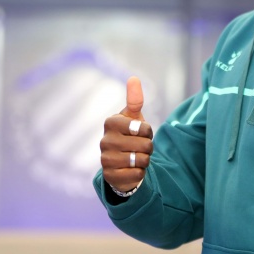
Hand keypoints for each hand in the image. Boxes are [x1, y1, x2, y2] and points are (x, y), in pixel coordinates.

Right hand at [100, 76, 153, 192]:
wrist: (120, 161)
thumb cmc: (129, 134)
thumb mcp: (132, 117)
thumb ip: (134, 100)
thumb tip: (134, 78)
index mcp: (110, 122)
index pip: (144, 128)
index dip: (148, 131)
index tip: (140, 132)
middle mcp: (105, 141)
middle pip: (145, 145)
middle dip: (148, 147)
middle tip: (139, 147)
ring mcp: (105, 159)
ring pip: (142, 160)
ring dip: (144, 160)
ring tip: (135, 157)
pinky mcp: (110, 176)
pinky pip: (137, 175)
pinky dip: (139, 173)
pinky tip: (130, 169)